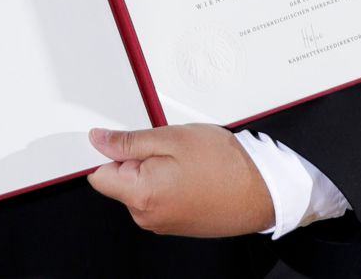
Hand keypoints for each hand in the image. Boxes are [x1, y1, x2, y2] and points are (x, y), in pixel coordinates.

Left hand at [86, 123, 273, 237]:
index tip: (115, 141)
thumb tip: (98, 141)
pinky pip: (157, 197)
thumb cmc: (225, 165)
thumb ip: (127, 141)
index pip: (98, 174)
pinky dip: (166, 181)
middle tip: (163, 146)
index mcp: (141, 195)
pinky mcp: (177, 223)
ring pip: (139, 186)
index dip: (105, 151)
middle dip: (133, 158)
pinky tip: (189, 173)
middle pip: (118, 180)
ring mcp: (163, 223)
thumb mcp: (169, 137)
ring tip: (182, 160)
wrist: (263, 191)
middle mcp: (148, 216)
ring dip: (152, 169)